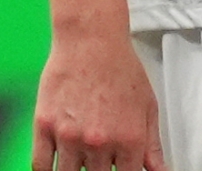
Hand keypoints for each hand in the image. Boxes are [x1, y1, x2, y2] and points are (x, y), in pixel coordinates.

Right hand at [33, 28, 165, 170]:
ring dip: (77, 168)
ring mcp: (69, 137)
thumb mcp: (148, 107)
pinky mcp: (45, 128)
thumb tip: (160, 170)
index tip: (121, 168)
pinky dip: (48, 168)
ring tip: (83, 155)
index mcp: (129, 139)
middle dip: (102, 170)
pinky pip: (41, 165)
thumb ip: (152, 145)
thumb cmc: (121, 68)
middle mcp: (99, 142)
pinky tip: (58, 162)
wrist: (92, 42)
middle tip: (101, 158)